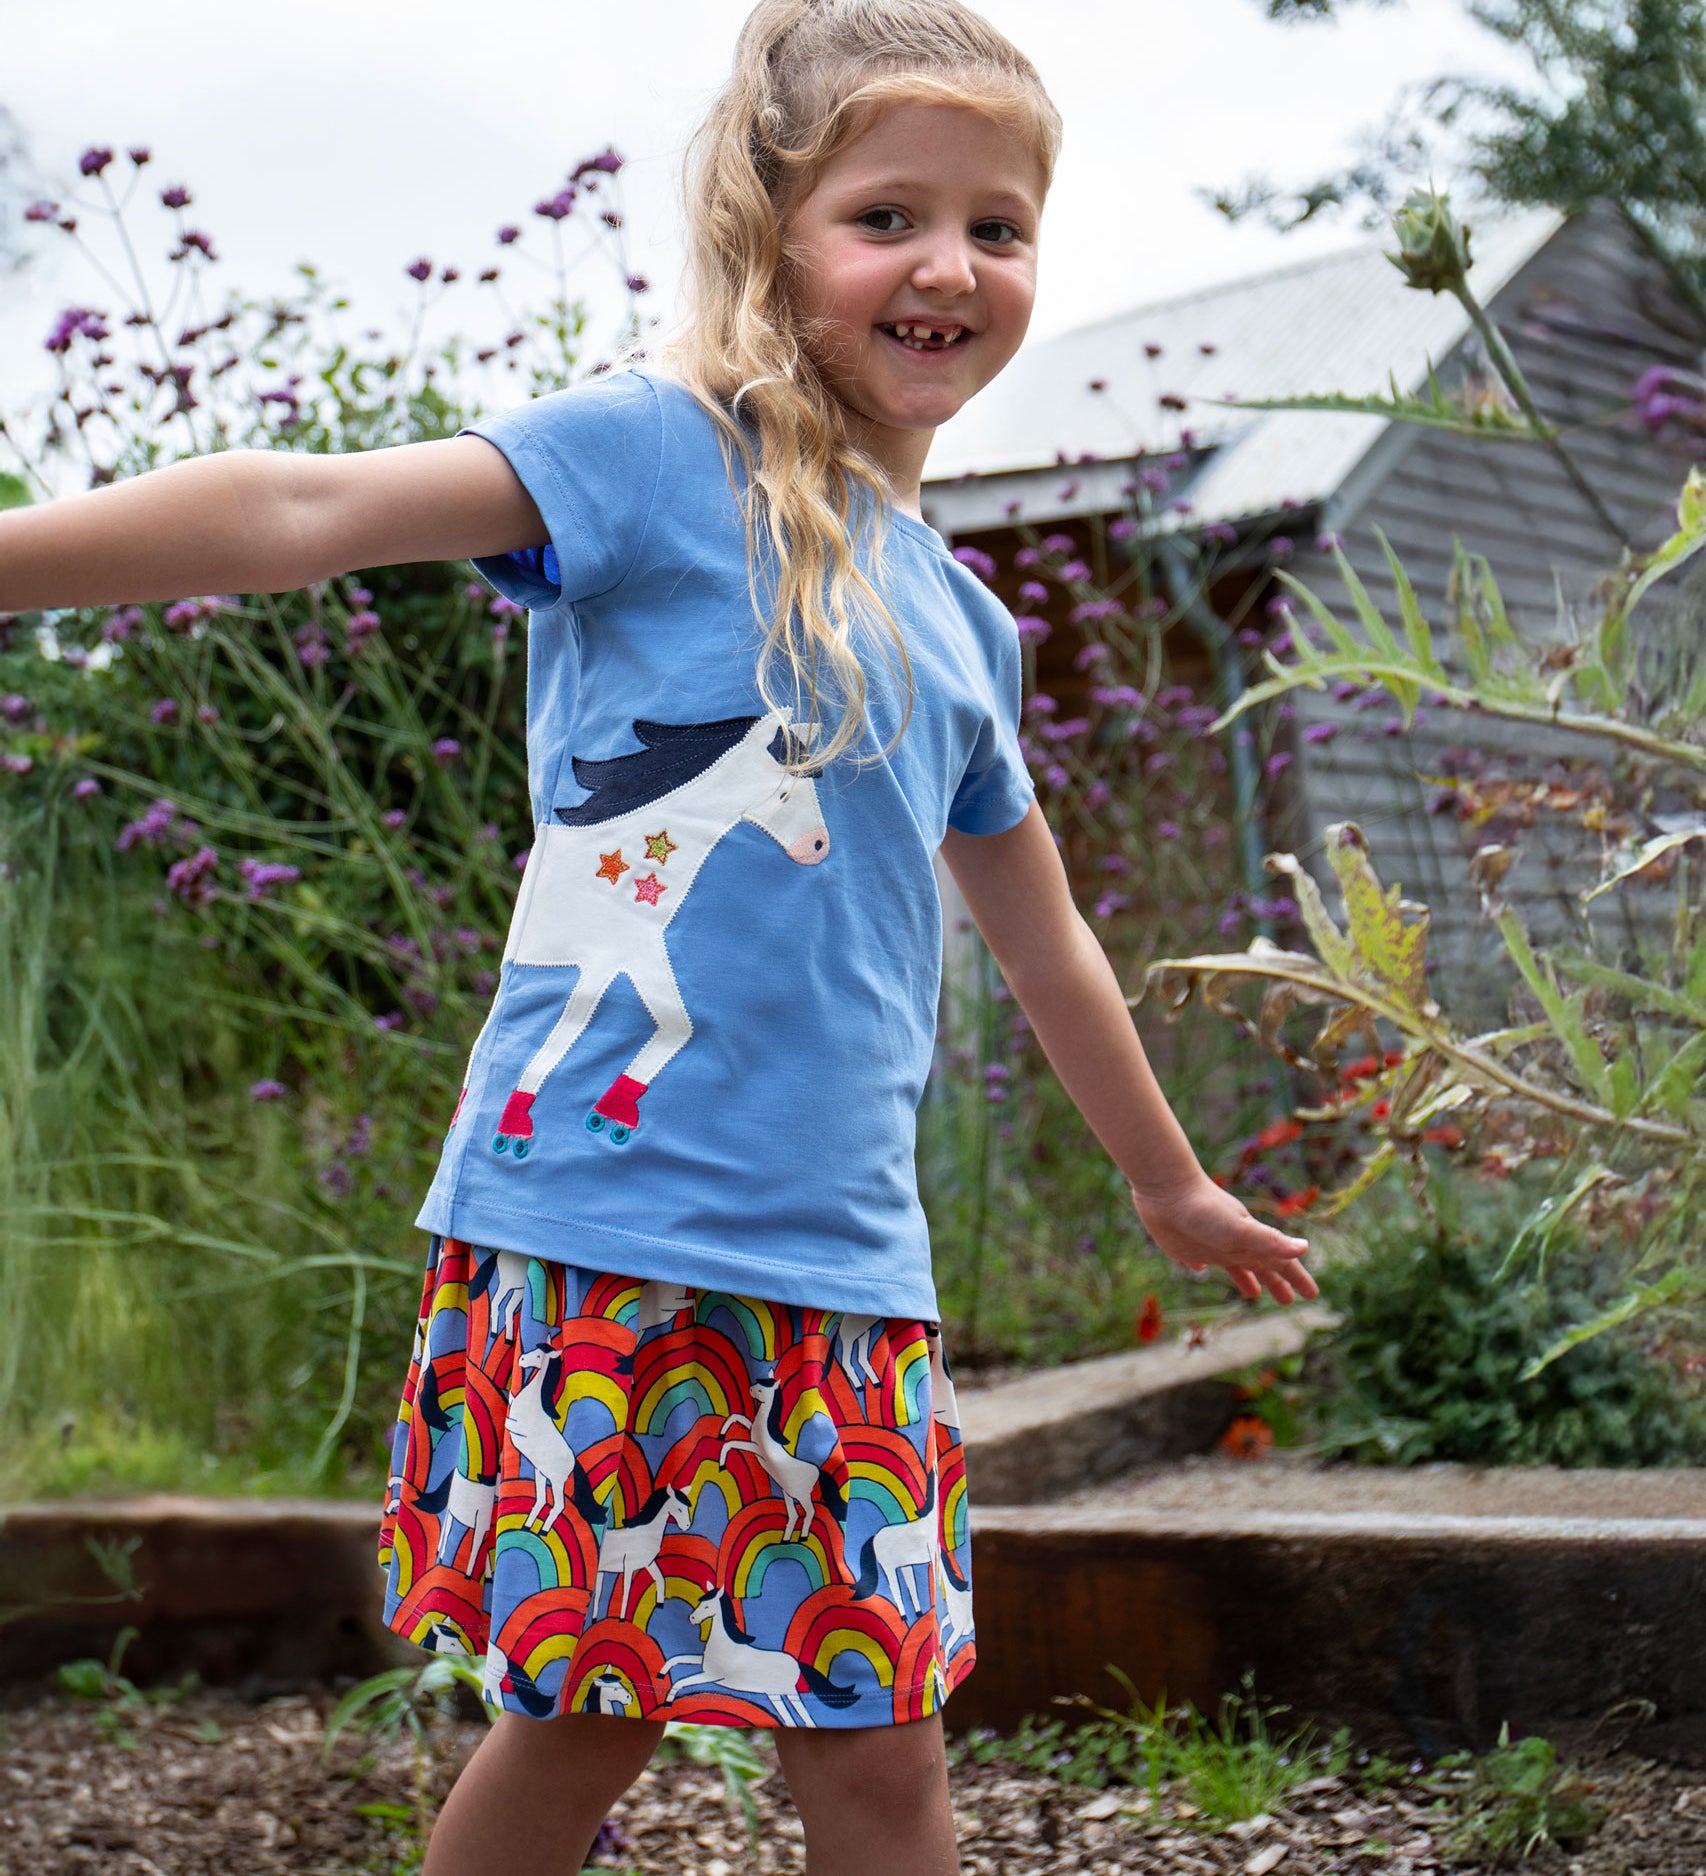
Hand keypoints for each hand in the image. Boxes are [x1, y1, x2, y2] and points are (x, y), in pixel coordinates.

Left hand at [1130, 1175, 1318, 1306]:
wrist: (1166, 1189)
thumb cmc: (1204, 1209)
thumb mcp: (1239, 1229)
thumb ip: (1270, 1240)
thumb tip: (1305, 1247)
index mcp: (1250, 1241)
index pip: (1281, 1264)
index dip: (1297, 1278)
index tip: (1313, 1295)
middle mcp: (1234, 1244)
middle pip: (1261, 1267)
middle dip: (1277, 1283)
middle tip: (1289, 1301)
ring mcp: (1210, 1245)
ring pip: (1234, 1266)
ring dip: (1246, 1279)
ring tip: (1254, 1294)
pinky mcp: (1186, 1246)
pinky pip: (1198, 1259)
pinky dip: (1203, 1266)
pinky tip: (1200, 1269)